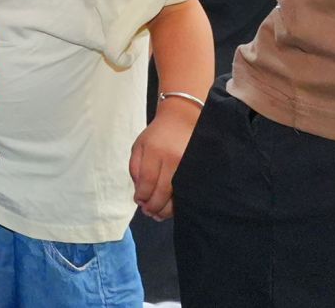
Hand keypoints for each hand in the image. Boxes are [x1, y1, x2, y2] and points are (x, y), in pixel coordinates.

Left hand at [129, 105, 199, 219]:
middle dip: (153, 206)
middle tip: (148, 212)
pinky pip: (189, 192)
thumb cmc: (158, 134)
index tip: (138, 202)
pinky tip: (173, 207)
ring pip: (177, 194)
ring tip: (158, 215)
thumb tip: (138, 193)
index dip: (142, 195)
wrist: (183, 119)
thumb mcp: (139, 145)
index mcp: (155, 151)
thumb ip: (135, 168)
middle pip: (163, 190)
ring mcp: (189, 165)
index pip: (147, 180)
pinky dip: (180, 203)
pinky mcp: (200, 170)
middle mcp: (173, 158)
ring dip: (166, 209)